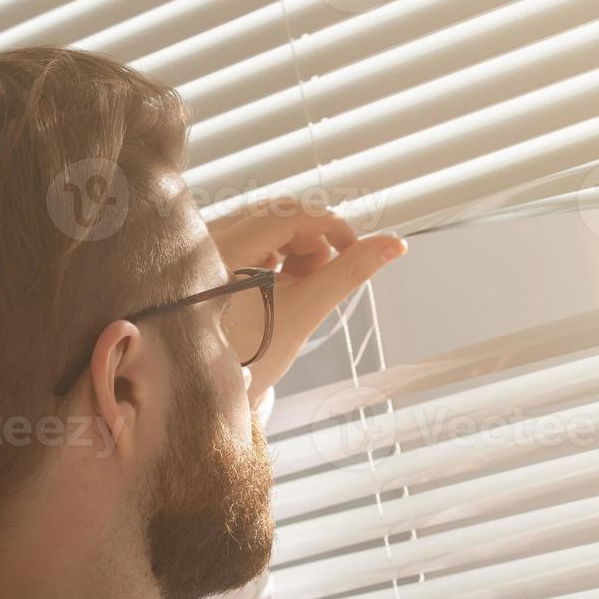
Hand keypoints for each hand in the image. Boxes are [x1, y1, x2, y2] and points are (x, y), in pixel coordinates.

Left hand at [207, 203, 405, 406]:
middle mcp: (205, 239)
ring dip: (295, 249)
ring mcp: (203, 245)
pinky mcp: (206, 254)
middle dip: (311, 242)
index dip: (331, 224)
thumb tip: (396, 244)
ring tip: (296, 289)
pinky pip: (249, 235)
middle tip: (319, 279)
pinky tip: (278, 286)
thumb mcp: (306, 310)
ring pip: (266, 223)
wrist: (216, 385)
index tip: (354, 249)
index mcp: (224, 250)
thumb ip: (350, 272)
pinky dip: (275, 255)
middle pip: (278, 214)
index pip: (289, 212)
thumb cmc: (256, 354)